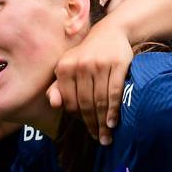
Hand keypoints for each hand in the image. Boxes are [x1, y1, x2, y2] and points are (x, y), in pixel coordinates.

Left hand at [48, 21, 132, 145]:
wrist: (111, 31)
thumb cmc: (87, 54)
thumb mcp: (69, 66)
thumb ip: (60, 86)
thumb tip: (53, 104)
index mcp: (64, 67)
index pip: (69, 101)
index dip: (77, 118)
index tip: (85, 129)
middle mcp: (80, 65)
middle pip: (85, 103)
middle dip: (92, 125)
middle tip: (98, 140)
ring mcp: (99, 65)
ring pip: (100, 100)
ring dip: (103, 122)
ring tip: (106, 137)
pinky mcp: (117, 64)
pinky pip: (114, 92)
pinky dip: (114, 110)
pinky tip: (113, 122)